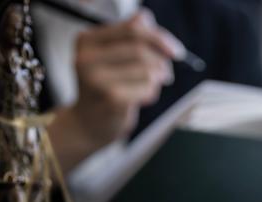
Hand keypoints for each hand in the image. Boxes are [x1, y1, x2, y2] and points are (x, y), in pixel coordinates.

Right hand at [49, 9, 184, 171]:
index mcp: (86, 41)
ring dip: (156, 79)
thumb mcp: (111, 57)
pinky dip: (151, 93)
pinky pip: (148, 88)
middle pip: (140, 48)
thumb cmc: (104, 87)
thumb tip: (145, 17)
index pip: (132, 28)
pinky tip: (141, 99)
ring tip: (148, 87)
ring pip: (147, 69)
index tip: (175, 51)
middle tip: (166, 73)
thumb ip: (128, 36)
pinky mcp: (111, 99)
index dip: (159, 37)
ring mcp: (97, 79)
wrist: (87, 125)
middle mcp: (86, 58)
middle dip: (161, 60)